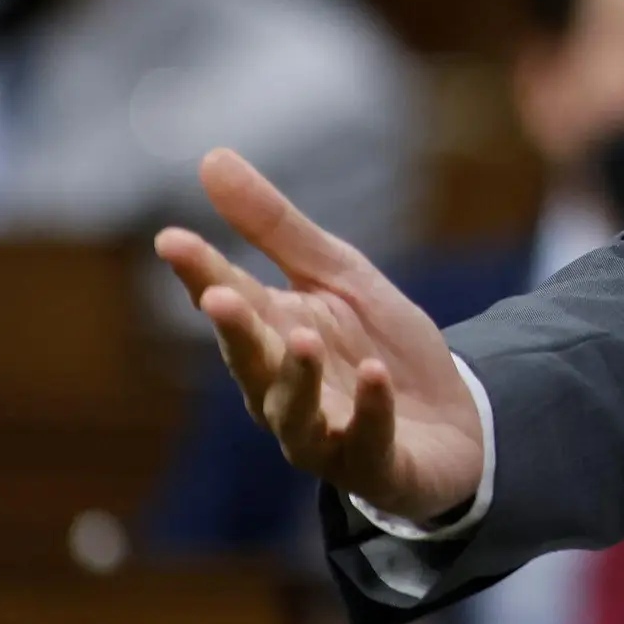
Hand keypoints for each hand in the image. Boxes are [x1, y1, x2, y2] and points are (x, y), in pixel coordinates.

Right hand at [154, 148, 483, 524]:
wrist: (453, 421)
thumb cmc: (378, 346)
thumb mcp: (338, 275)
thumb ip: (276, 227)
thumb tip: (209, 158)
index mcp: (273, 336)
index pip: (231, 300)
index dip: (200, 273)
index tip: (171, 240)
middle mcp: (285, 391)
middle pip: (251, 361)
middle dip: (234, 332)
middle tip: (219, 295)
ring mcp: (327, 434)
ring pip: (295, 415)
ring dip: (296, 378)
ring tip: (301, 338)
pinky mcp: (376, 465)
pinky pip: (367, 443)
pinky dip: (371, 410)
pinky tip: (376, 375)